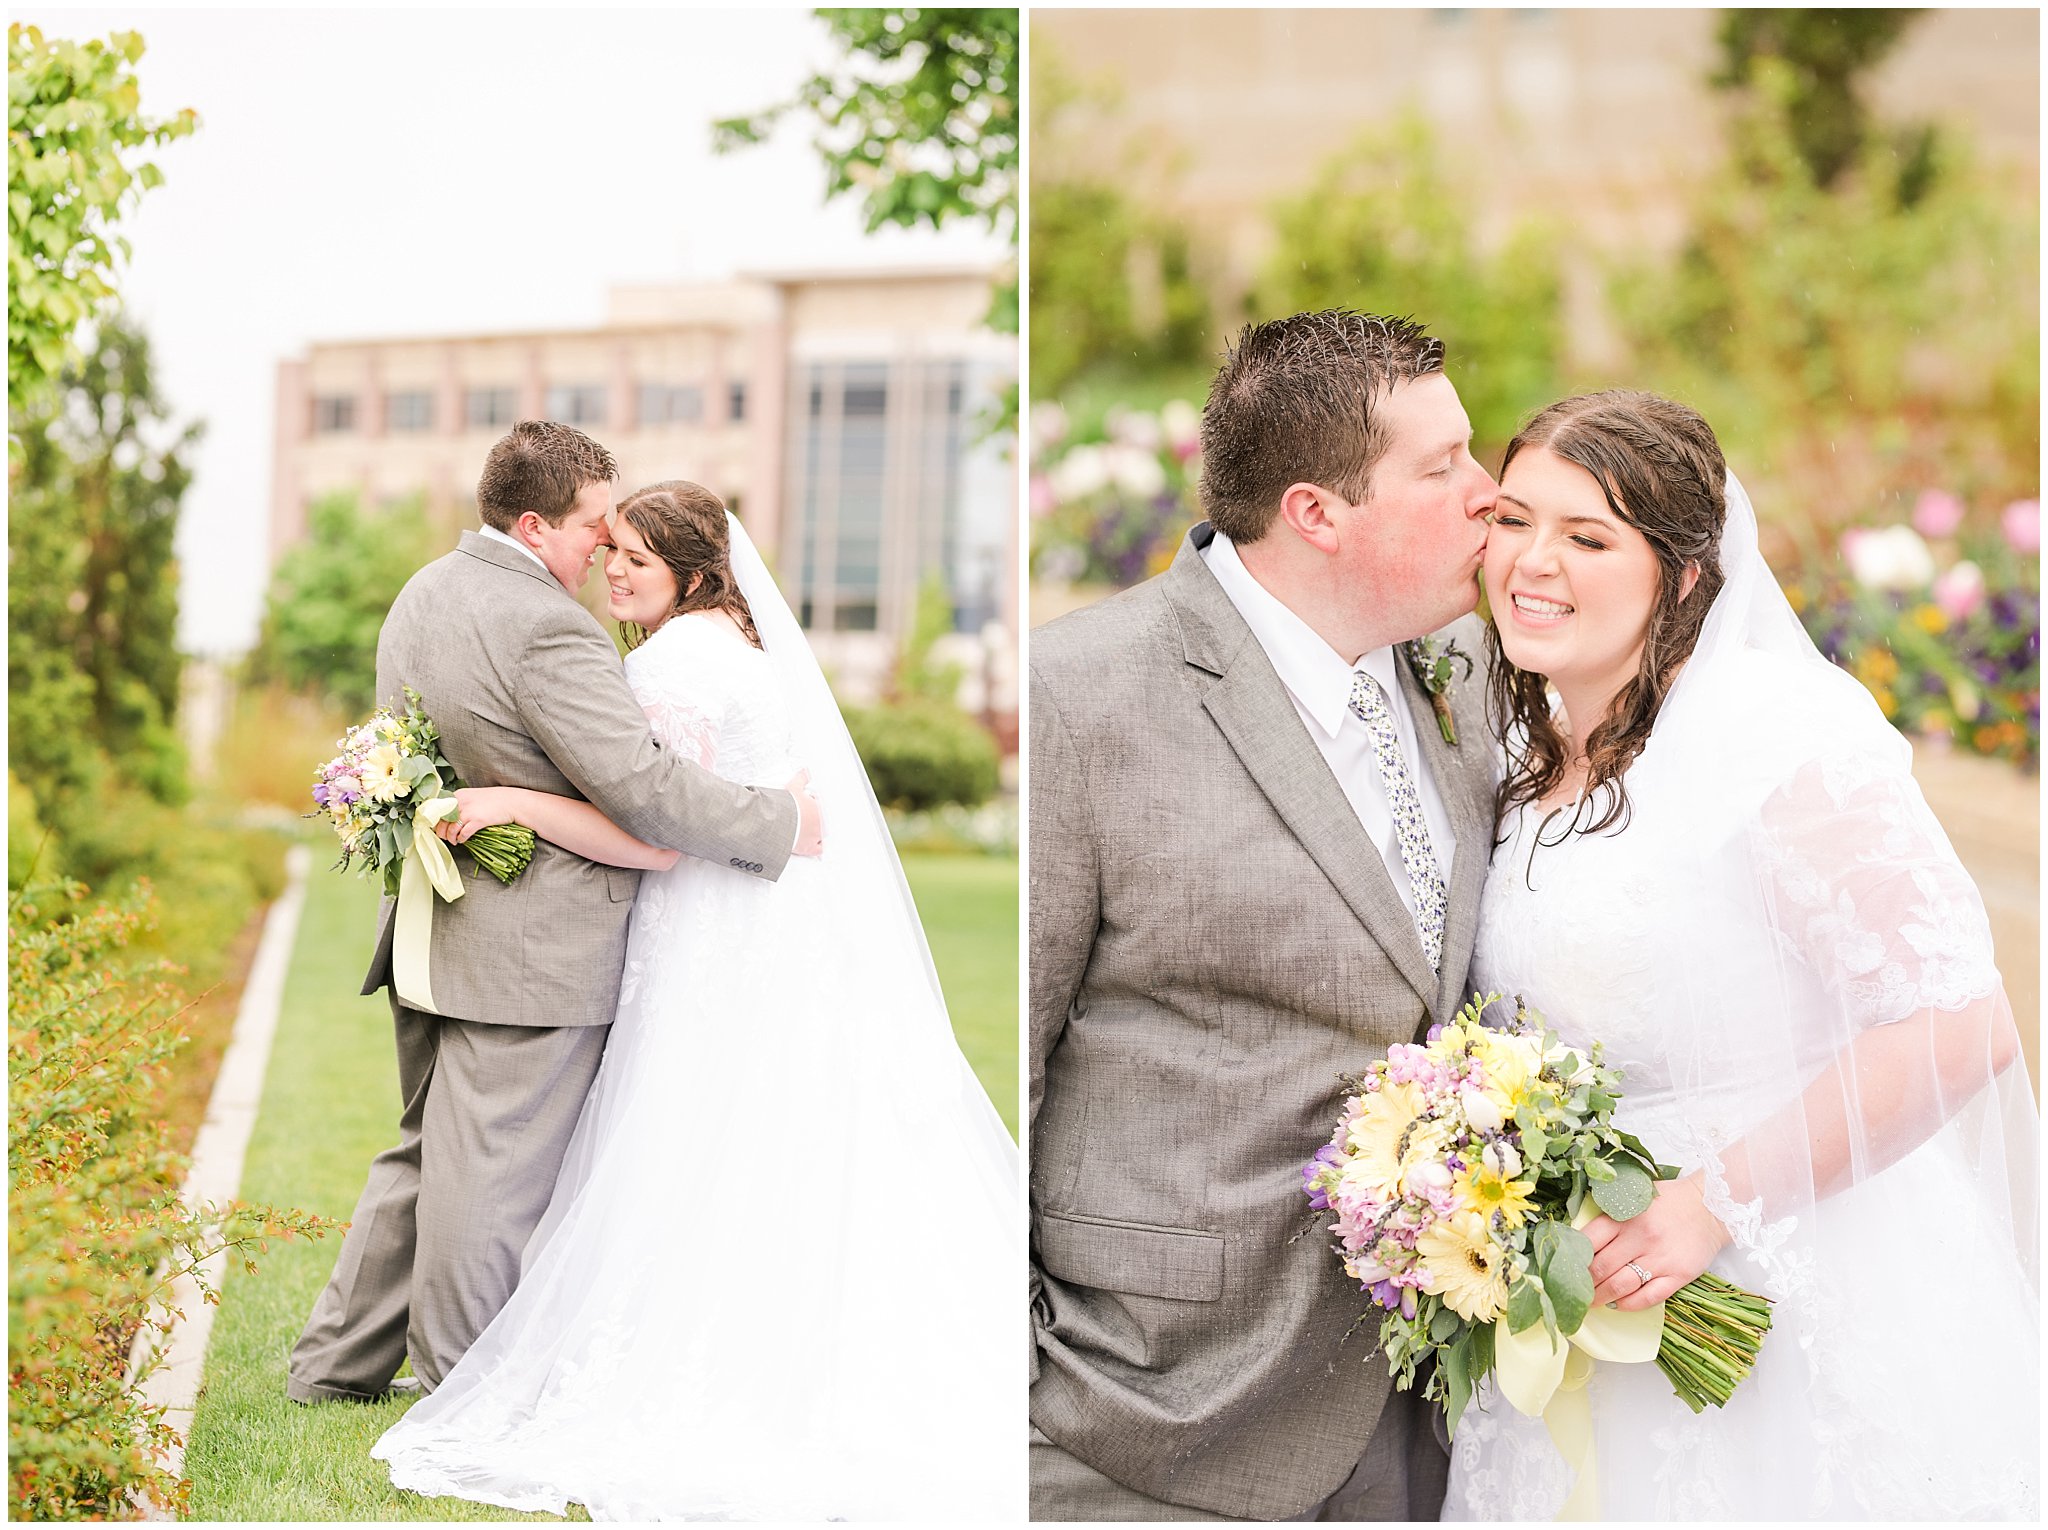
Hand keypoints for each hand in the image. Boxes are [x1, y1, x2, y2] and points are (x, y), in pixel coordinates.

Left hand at [434, 786, 519, 844]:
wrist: (512, 802)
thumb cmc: (494, 800)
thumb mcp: (473, 797)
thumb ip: (461, 804)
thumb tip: (449, 817)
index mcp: (458, 795)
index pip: (439, 809)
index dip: (436, 820)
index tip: (437, 827)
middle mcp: (461, 802)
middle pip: (442, 820)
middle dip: (441, 831)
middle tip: (445, 837)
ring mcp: (469, 811)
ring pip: (451, 829)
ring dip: (451, 837)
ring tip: (454, 841)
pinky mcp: (477, 820)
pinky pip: (463, 833)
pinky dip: (461, 839)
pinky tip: (462, 840)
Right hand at [786, 769, 823, 856]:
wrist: (776, 824)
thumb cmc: (786, 806)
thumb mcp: (794, 787)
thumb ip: (802, 777)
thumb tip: (806, 770)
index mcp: (821, 810)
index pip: (824, 805)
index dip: (816, 802)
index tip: (810, 801)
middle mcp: (822, 824)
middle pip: (826, 820)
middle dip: (818, 816)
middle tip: (808, 813)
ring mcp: (817, 837)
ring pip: (825, 834)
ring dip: (820, 830)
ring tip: (811, 826)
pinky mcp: (809, 848)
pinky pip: (819, 849)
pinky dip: (819, 847)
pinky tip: (817, 844)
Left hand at [1580, 1174, 1730, 1310]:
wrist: (1711, 1207)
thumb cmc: (1668, 1202)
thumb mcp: (1634, 1199)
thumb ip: (1610, 1216)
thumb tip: (1578, 1236)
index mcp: (1624, 1216)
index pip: (1589, 1241)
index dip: (1573, 1259)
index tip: (1565, 1268)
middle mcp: (1640, 1238)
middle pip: (1601, 1268)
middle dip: (1584, 1284)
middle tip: (1575, 1291)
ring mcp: (1659, 1258)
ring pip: (1621, 1285)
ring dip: (1602, 1297)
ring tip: (1591, 1303)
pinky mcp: (1678, 1275)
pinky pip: (1649, 1296)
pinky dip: (1630, 1304)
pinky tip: (1619, 1305)